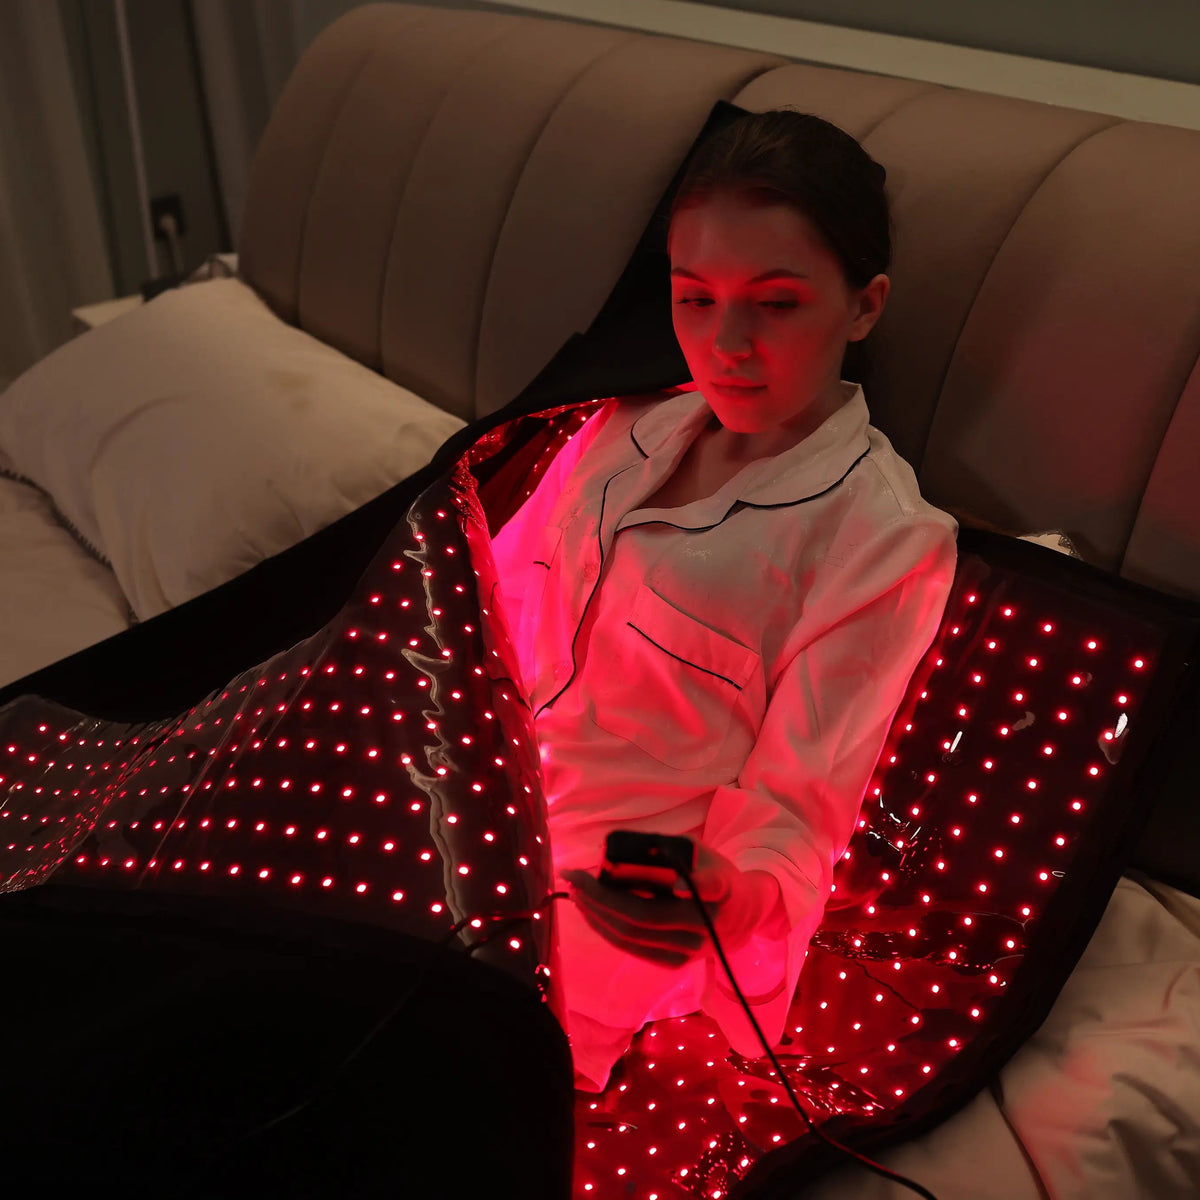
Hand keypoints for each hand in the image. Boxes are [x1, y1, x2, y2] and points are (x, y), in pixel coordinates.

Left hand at [562, 842, 752, 969]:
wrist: (739, 917)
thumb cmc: (713, 873)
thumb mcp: (700, 852)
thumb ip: (669, 850)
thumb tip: (624, 848)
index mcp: (720, 888)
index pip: (709, 887)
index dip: (695, 886)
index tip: (675, 884)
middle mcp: (705, 924)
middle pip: (646, 915)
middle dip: (602, 896)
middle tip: (574, 875)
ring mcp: (689, 949)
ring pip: (632, 935)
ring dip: (596, 913)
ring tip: (574, 890)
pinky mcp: (674, 962)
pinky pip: (631, 947)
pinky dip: (604, 927)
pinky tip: (588, 909)